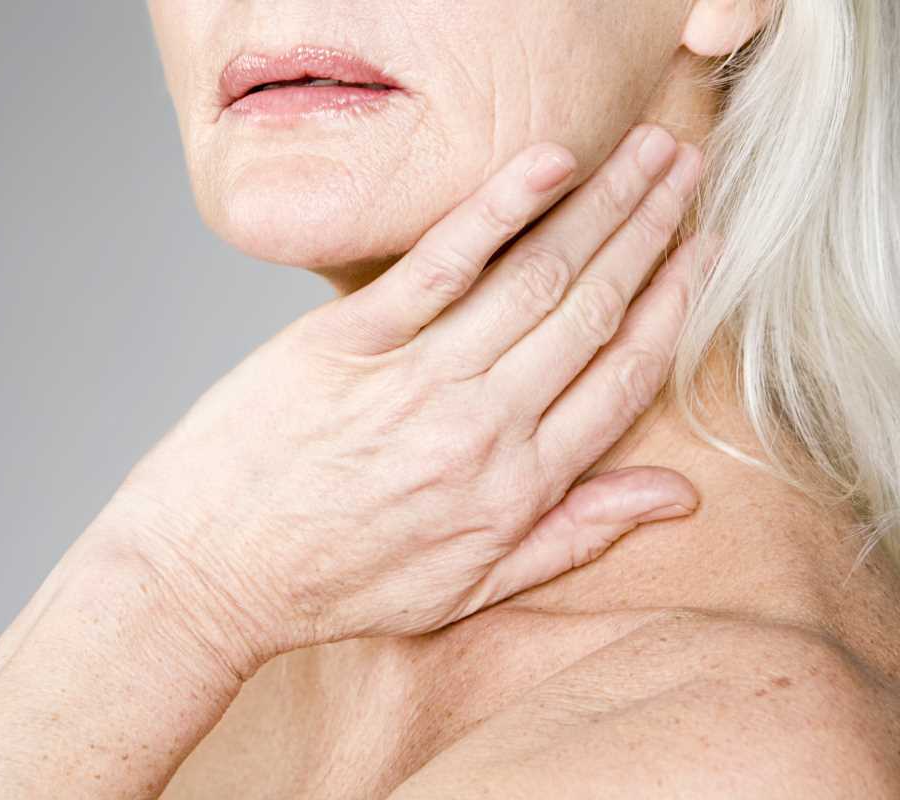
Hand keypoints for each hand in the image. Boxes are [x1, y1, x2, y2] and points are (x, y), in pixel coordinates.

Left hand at [102, 124, 707, 675]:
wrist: (213, 570)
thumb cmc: (334, 581)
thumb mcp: (466, 589)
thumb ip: (574, 536)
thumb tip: (675, 495)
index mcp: (515, 489)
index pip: (622, 379)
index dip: (674, 307)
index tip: (704, 253)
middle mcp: (479, 428)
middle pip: (591, 310)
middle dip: (651, 231)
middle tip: (687, 169)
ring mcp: (415, 380)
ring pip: (534, 278)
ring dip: (601, 206)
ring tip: (645, 151)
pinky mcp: (348, 342)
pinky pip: (438, 265)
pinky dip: (496, 211)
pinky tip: (548, 166)